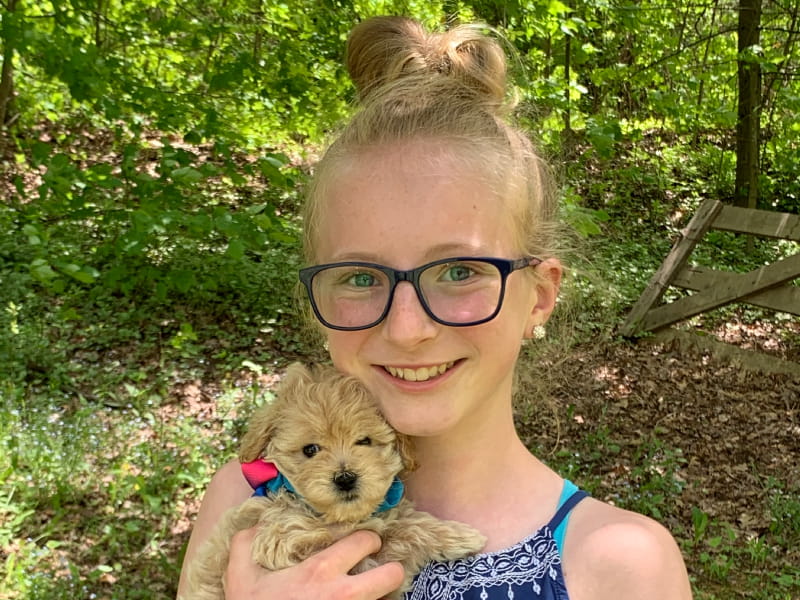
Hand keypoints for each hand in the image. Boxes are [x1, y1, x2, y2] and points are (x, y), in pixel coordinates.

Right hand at [223, 528, 404, 599]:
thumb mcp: (241, 575)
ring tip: (370, 589)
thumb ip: (248, 542)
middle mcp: (344, 594)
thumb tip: (259, 523)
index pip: (365, 540)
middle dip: (390, 568)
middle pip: (393, 574)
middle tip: (377, 567)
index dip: (367, 538)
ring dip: (381, 594)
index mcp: (321, 571)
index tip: (363, 541)